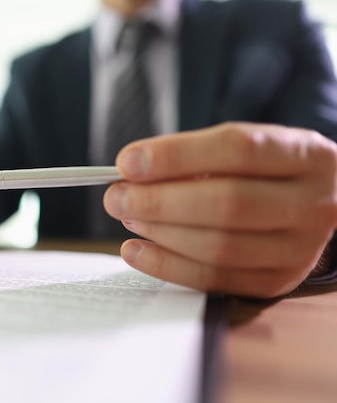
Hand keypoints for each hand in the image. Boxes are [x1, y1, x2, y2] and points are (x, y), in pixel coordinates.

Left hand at [104, 123, 336, 297]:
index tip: (128, 162)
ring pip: (219, 246)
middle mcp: (313, 203)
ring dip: (160, 233)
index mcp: (306, 155)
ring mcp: (301, 248)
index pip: (238, 149)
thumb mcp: (246, 150)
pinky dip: (166, 266)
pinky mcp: (278, 281)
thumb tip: (133, 172)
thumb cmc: (266, 171)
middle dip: (159, 201)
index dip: (176, 156)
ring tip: (128, 217)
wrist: (313, 204)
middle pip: (227, 203)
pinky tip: (136, 251)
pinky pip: (214, 280)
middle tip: (116, 197)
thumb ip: (195, 157)